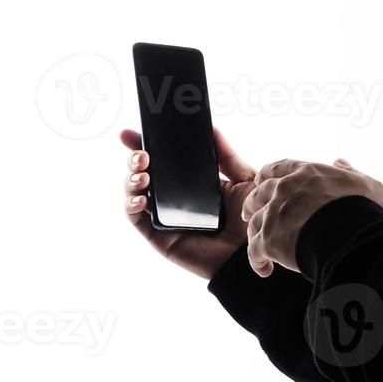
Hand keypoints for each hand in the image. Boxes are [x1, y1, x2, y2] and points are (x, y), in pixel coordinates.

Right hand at [121, 127, 259, 279]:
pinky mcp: (158, 235)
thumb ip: (227, 156)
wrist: (251, 253)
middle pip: (143, 173)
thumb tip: (212, 128)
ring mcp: (163, 215)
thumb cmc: (251, 219)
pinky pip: (136, 219)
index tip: (131, 133)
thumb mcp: (243, 180)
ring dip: (131, 179)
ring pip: (135, 193)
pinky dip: (131, 205)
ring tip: (143, 173)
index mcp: (191, 181)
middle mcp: (174, 197)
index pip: (163, 159)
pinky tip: (140, 198)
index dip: (144, 144)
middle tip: (142, 154)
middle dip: (135, 159)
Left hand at [241, 159, 382, 276]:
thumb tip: (340, 162)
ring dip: (254, 231)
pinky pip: (255, 251)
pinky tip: (265, 269)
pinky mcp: (269, 241)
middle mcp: (285, 190)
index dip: (269, 174)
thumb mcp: (365, 183)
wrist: (355, 238)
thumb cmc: (366, 210)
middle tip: (252, 212)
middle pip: (259, 193)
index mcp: (307, 173)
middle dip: (254, 202)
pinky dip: (258, 260)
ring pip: (253, 221)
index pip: (280, 168)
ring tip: (258, 242)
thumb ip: (350, 172)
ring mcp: (275, 215)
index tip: (263, 180)